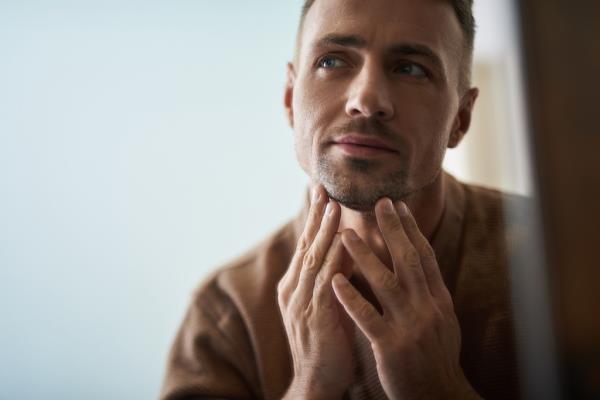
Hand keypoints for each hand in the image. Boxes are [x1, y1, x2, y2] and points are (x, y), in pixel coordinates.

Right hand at [277, 185, 353, 399]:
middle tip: (322, 187)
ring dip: (324, 231)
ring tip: (333, 206)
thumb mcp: (327, 303)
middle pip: (306, 244)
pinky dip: (333, 259)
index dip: (315, 219)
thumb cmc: (327, 342)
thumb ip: (333, 277)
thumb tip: (350, 250)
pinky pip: (324, 281)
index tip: (323, 193)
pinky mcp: (314, 315)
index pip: (307, 245)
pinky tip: (342, 241)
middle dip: (316, 215)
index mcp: (296, 285)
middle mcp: (294, 289)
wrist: (317, 381)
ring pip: (313, 258)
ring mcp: (301, 302)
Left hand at [331, 198, 481, 399]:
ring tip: (345, 234)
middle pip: (409, 260)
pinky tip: (335, 280)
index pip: (424, 257)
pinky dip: (351, 297)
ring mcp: (410, 326)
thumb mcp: (442, 321)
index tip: (398, 205)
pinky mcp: (391, 346)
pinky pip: (367, 317)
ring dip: (364, 256)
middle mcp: (427, 308)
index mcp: (439, 300)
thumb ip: (430, 291)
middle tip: (378, 203)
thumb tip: (422, 262)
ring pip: (386, 283)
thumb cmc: (436, 357)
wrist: (439, 396)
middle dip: (393, 230)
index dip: (411, 229)